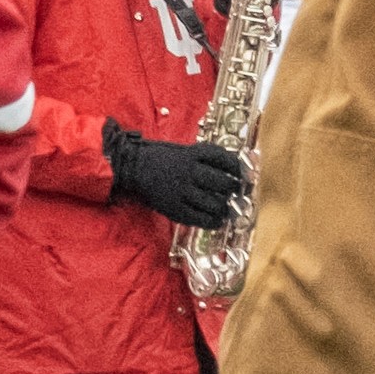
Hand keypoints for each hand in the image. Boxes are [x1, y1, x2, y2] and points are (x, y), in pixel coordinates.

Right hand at [105, 121, 250, 231]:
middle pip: (223, 183)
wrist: (133, 167)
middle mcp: (188, 171)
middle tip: (235, 191)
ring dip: (224, 207)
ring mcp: (181, 190)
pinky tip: (216, 221)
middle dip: (233, 188)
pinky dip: (212, 222)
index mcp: (192, 154)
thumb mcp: (183, 151)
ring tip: (226, 209)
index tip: (241, 174)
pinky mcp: (173, 207)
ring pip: (214, 203)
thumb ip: (204, 159)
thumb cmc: (161, 158)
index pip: (225, 160)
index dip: (237, 168)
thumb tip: (231, 170)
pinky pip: (199, 218)